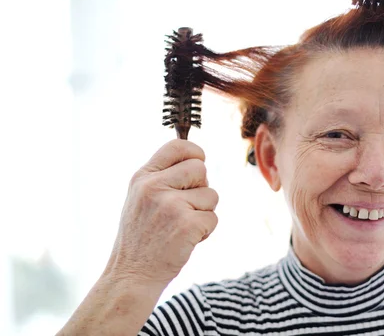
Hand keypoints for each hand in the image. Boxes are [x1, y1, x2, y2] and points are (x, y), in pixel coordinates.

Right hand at [104, 139, 218, 287]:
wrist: (132, 275)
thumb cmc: (141, 237)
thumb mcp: (140, 198)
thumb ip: (163, 177)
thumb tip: (198, 160)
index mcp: (143, 177)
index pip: (177, 146)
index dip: (195, 152)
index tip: (198, 162)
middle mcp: (155, 186)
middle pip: (200, 168)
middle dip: (201, 187)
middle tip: (186, 207)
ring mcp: (171, 205)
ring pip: (211, 195)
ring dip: (203, 212)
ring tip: (181, 227)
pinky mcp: (187, 224)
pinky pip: (213, 218)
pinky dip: (205, 231)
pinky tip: (185, 240)